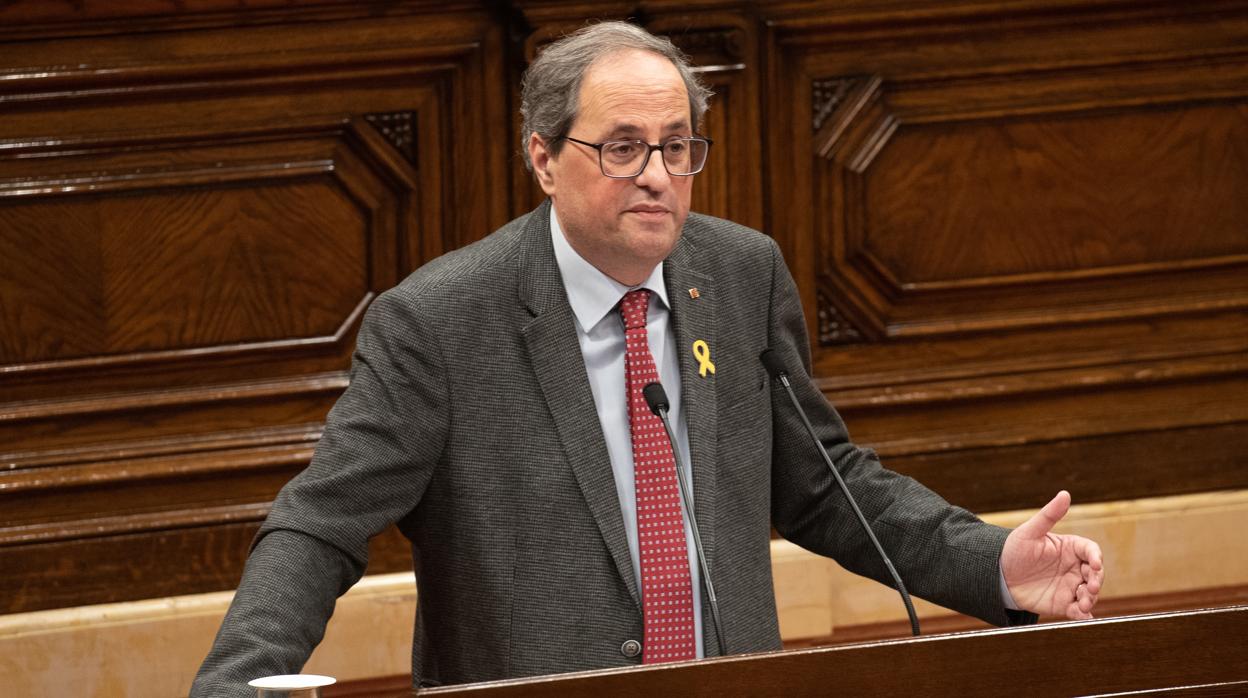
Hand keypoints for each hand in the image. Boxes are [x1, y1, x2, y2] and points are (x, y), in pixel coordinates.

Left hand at [1002, 490, 1104, 619]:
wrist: (999, 575)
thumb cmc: (1015, 549)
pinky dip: (1084, 615)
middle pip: (1095, 573)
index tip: (1095, 564)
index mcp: (1070, 548)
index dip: (1096, 557)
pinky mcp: (1064, 603)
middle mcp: (1074, 567)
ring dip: (1091, 598)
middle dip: (1096, 580)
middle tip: (1090, 587)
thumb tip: (1065, 493)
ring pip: (1089, 593)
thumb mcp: (1030, 531)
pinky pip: (1078, 610)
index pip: (1091, 550)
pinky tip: (1083, 618)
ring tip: (1083, 602)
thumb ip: (1049, 515)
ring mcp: (1070, 585)